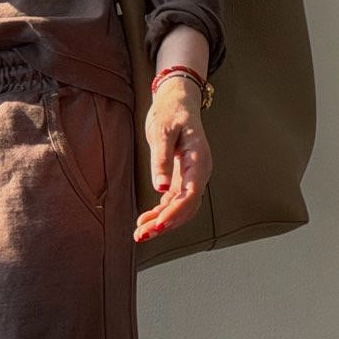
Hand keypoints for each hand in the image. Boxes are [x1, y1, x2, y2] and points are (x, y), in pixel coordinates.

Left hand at [134, 77, 212, 242]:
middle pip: (186, 208)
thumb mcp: (163, 130)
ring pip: (179, 209)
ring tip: (139, 234)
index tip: (158, 225)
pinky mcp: (181, 180)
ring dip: (161, 223)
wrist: (177, 103)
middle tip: (141, 235)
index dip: (175, 213)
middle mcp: (198, 174)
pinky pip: (173, 203)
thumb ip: (161, 159)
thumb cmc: (172, 112)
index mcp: (199, 161)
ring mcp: (190, 179)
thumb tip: (161, 188)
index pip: (191, 195)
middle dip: (165, 224)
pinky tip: (144, 221)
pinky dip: (159, 214)